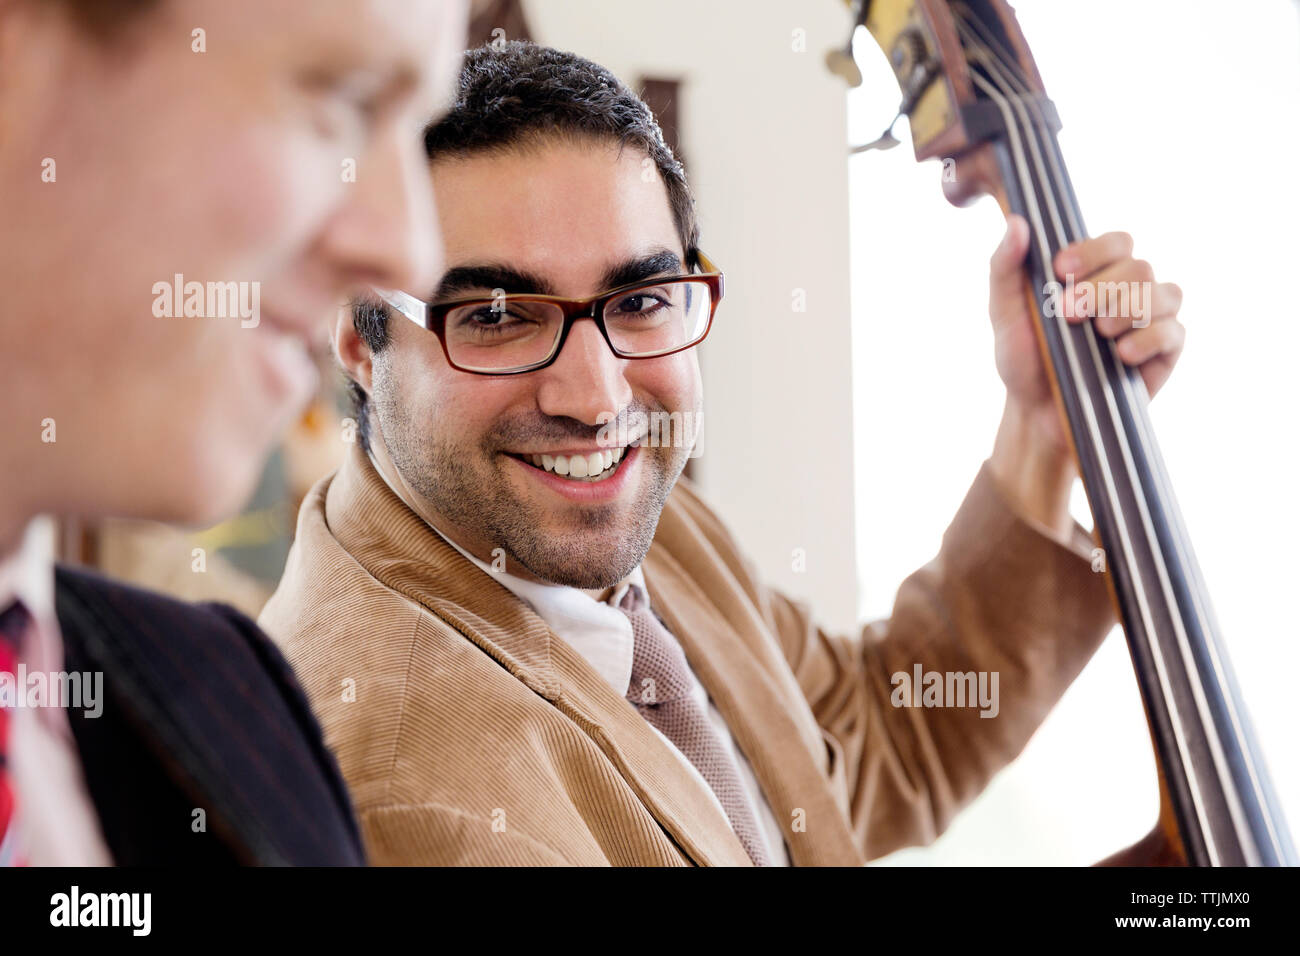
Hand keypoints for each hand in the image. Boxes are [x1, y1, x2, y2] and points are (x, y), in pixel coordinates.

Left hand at [986, 216, 1184, 539]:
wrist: (1038, 414)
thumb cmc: (1024, 360)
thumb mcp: (1004, 315)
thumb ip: (1005, 269)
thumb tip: (1017, 223)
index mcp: (1095, 274)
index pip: (1117, 241)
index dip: (1095, 250)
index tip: (1062, 270)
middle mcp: (1127, 291)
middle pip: (1139, 266)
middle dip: (1103, 287)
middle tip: (1069, 312)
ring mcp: (1149, 321)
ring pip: (1165, 293)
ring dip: (1128, 308)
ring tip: (1098, 332)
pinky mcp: (1164, 353)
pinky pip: (1174, 331)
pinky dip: (1149, 337)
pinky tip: (1121, 354)